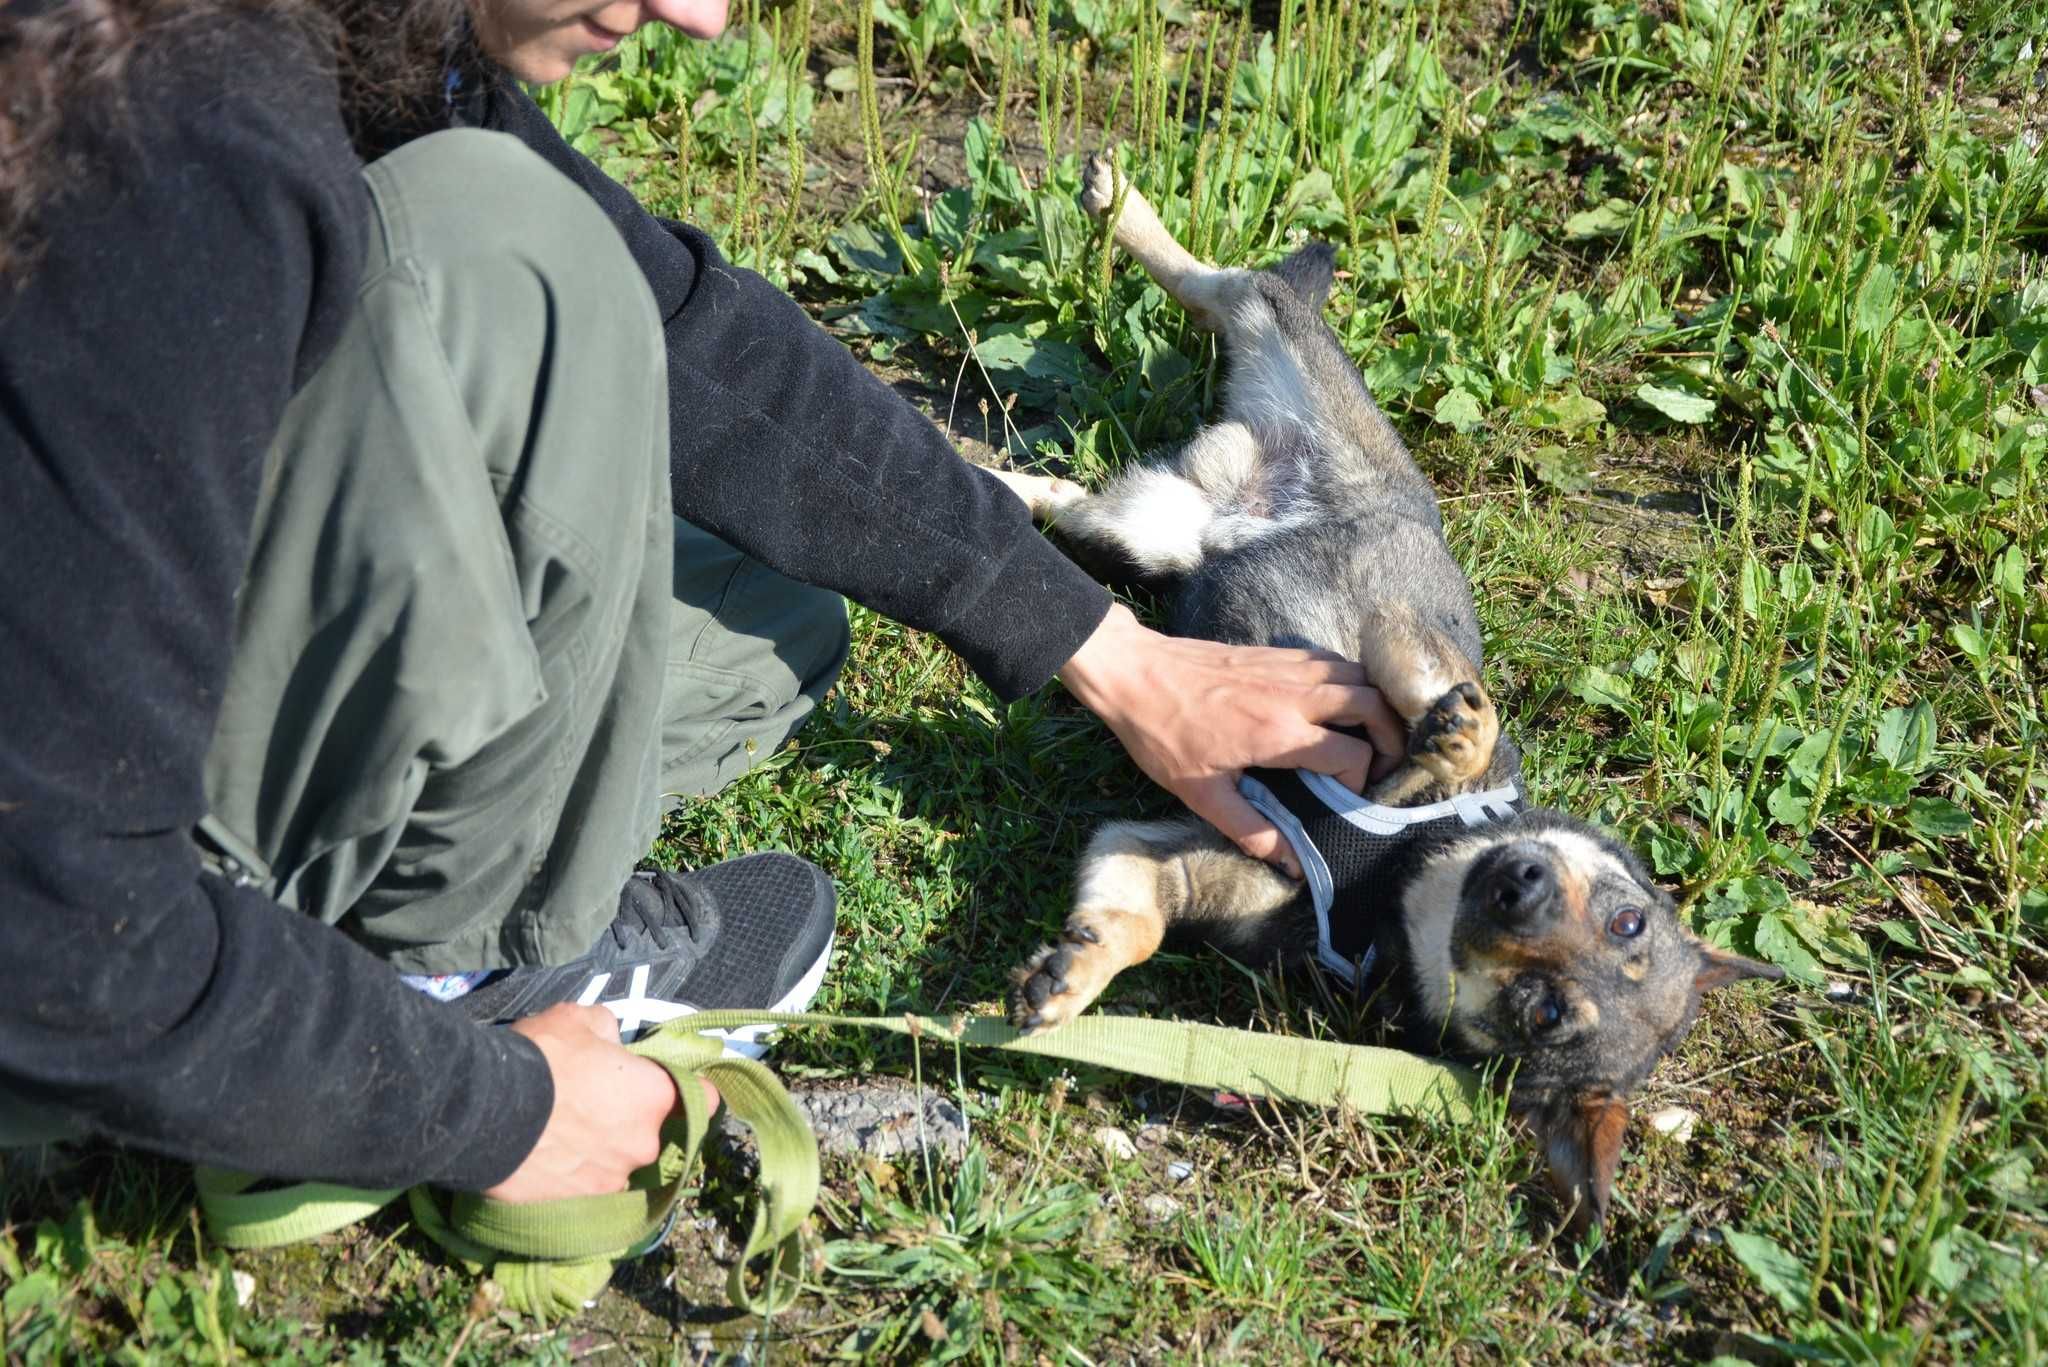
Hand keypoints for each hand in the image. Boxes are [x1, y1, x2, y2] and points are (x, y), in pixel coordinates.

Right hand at [485, 1003, 702, 1203]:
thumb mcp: (578, 1021)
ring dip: (596, 1152)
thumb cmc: (542, 1058)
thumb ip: (609, 1031)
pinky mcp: (576, 1207)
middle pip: (648, 1132)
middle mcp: (644, 1144)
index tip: (667, 1089)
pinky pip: (582, 1188)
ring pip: (615, 1163)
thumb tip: (612, 1045)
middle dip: (625, 1120)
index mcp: (655, 1096)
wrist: (484, 1111)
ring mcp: (611, 1180)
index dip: (691, 1093)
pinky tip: (543, 1162)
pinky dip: (569, 1178)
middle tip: (587, 1106)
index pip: (705, 1100)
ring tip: (557, 1137)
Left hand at [1058, 604, 1406, 876]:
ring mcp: (1286, 666)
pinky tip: (1333, 703)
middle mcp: (1292, 694)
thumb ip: (1252, 830)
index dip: (1360, 778)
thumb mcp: (1201, 795)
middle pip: (1373, 702)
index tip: (1344, 794)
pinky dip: (1348, 679)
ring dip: (1375, 703)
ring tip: (1367, 733)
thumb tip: (1293, 864)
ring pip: (1359, 674)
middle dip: (1392, 734)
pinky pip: (1331, 659)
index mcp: (1277, 733)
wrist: (1131, 673)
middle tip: (1384, 760)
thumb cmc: (1161, 735)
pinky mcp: (1275, 651)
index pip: (1351, 752)